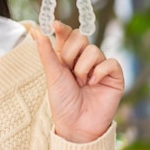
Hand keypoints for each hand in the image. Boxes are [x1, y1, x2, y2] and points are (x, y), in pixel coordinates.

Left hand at [32, 21, 123, 142]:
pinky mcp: (114, 76)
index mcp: (68, 56)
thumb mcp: (52, 74)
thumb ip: (46, 51)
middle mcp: (85, 59)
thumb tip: (35, 30)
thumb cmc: (62, 101)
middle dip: (71, 53)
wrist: (76, 124)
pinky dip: (99, 73)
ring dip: (83, 68)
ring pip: (94, 50)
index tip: (54, 25)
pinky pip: (110, 62)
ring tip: (81, 83)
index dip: (62, 28)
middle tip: (68, 70)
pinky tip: (93, 85)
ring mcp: (100, 67)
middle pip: (81, 37)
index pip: (68, 34)